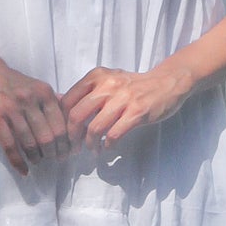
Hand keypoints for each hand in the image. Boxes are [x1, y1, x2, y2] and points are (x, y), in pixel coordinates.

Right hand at [0, 50, 69, 175]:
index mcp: (44, 93)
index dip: (67, 143)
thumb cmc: (12, 82)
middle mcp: (30, 100)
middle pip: (48, 137)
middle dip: (54, 153)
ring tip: (38, 161)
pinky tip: (23, 170)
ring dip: (36, 157)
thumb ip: (53, 100)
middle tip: (55, 159)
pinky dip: (18, 162)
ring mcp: (12, 109)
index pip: (61, 125)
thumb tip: (71, 115)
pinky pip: (10, 146)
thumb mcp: (36, 85)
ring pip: (30, 143)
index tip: (69, 152)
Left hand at [60, 62, 193, 150]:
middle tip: (75, 146)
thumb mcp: (107, 80)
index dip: (62, 121)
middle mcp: (107, 85)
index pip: (68, 100)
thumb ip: (86, 91)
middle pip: (77, 116)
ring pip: (94, 127)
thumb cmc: (133, 85)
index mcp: (96, 76)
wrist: (166, 83)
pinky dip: (107, 145)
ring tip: (93, 149)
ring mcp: (123, 99)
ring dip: (90, 144)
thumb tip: (59, 102)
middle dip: (73, 136)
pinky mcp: (137, 112)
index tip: (66, 133)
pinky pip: (114, 134)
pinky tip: (108, 147)